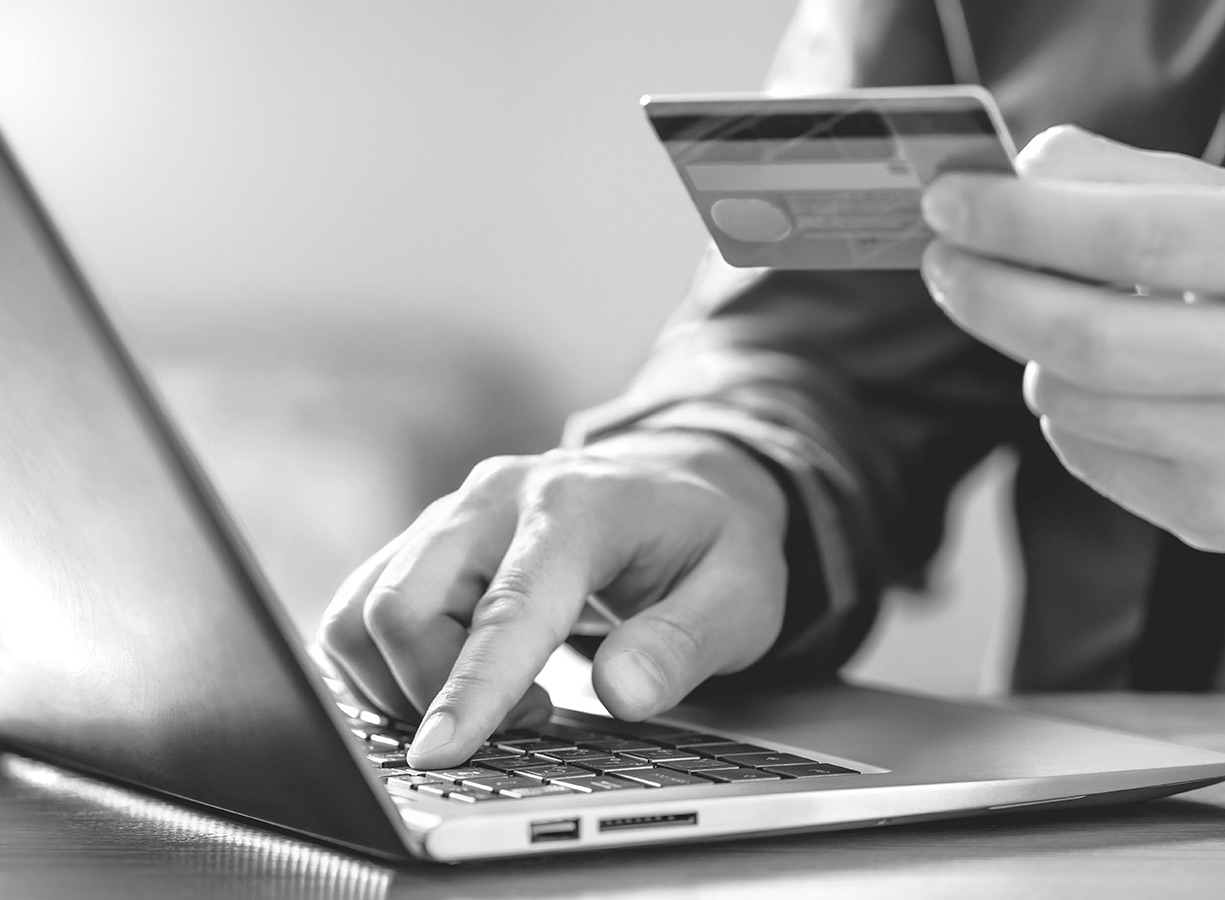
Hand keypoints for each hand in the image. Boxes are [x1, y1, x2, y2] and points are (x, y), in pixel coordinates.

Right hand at [317, 431, 788, 767]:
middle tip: (529, 720)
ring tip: (502, 700)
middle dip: (434, 694)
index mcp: (577, 507)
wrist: (682, 479)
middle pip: (403, 606)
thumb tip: (621, 692)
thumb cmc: (709, 542)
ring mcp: (450, 514)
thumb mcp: (741, 595)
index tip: (440, 755)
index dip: (470, 687)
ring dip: (405, 684)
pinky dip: (387, 667)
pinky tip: (457, 682)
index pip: (508, 608)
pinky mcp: (423, 540)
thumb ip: (684, 644)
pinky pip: (362, 610)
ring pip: (366, 612)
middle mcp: (495, 498)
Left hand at [919, 125, 1224, 551]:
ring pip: (1075, 404)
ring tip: (1066, 328)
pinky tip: (1115, 392)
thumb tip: (1010, 179)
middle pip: (1091, 340)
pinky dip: (1070, 413)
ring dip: (1035, 356)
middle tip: (943, 265)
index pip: (1133, 235)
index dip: (1021, 222)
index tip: (946, 203)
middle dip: (991, 296)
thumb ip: (1127, 180)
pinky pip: (1088, 457)